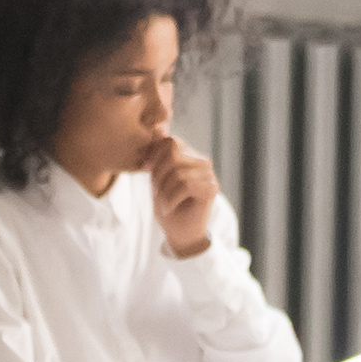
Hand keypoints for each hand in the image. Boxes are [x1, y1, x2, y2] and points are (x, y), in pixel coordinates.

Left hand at [147, 135, 220, 259]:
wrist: (180, 233)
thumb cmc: (167, 206)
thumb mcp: (156, 177)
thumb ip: (157, 155)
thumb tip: (157, 128)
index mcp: (189, 156)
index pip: (170, 141)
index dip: (154, 156)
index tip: (148, 173)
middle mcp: (202, 162)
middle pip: (173, 153)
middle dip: (158, 174)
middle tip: (157, 191)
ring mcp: (209, 175)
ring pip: (178, 171)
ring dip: (163, 190)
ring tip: (164, 201)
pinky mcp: (212, 189)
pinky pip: (185, 185)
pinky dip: (170, 198)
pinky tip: (170, 207)